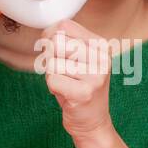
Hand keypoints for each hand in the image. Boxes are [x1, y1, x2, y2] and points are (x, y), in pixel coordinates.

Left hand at [39, 18, 114, 143]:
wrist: (93, 122)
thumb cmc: (80, 88)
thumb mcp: (78, 60)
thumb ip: (65, 42)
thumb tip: (45, 35)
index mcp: (102, 45)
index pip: (64, 25)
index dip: (50, 37)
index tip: (57, 53)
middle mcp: (102, 57)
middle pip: (57, 42)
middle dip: (51, 58)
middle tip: (64, 73)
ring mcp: (96, 75)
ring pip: (52, 62)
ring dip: (52, 75)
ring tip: (67, 84)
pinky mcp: (85, 92)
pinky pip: (52, 79)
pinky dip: (52, 88)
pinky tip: (66, 94)